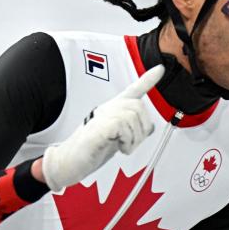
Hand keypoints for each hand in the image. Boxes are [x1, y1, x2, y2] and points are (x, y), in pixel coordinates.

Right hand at [41, 65, 164, 191]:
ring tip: (122, 146)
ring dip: (134, 138)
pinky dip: (126, 141)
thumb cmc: (91, 149)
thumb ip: (132, 130)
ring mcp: (102, 116)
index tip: (159, 69)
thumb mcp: (117, 138)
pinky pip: (122, 126)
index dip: (148, 80)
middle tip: (131, 143)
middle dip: (142, 129)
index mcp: (113, 110)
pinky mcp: (98, 127)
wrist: (69, 161)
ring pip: (132, 117)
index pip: (133, 91)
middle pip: (138, 107)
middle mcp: (108, 109)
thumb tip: (150, 127)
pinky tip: (117, 146)